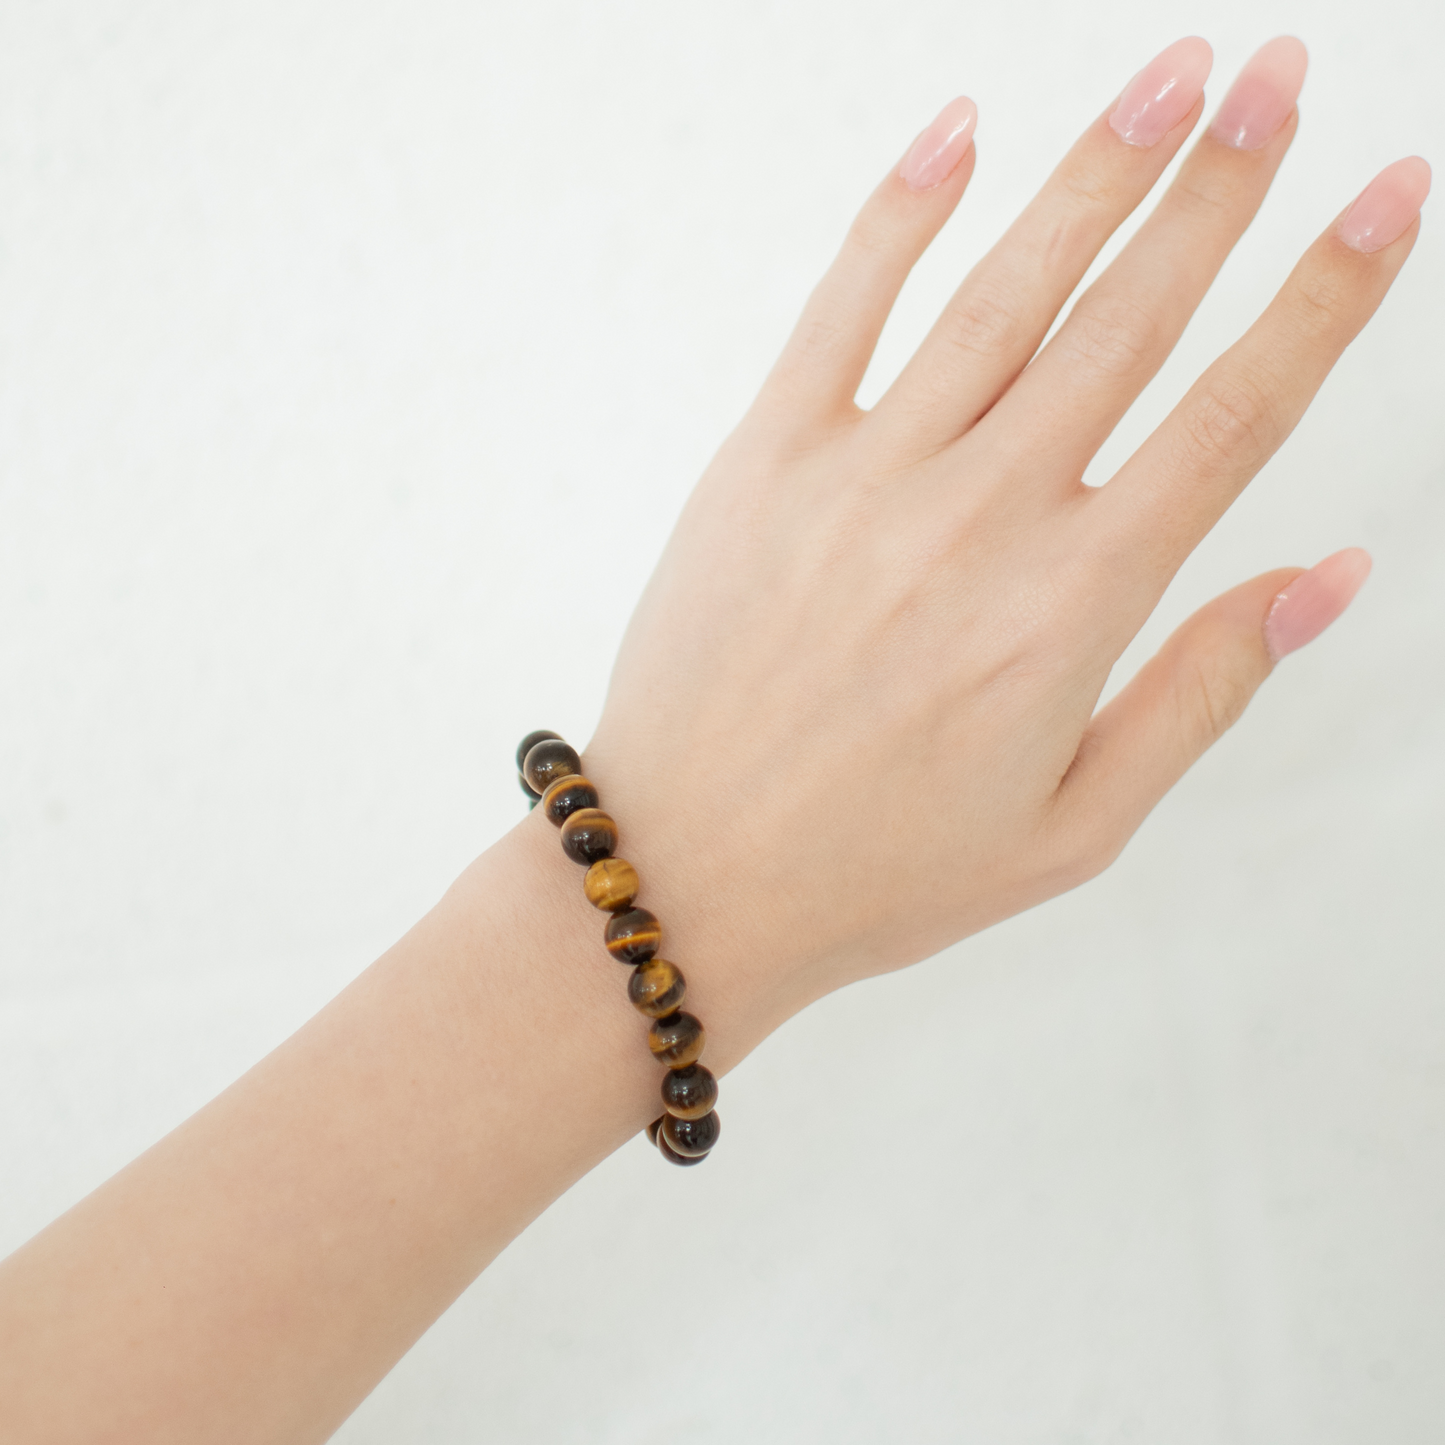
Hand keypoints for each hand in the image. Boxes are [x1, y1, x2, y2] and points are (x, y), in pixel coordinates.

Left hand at [580, 37, 1428, 1030]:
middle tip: (1283, 77)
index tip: (1388, 194)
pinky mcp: (763, 461)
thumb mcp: (1076, 823)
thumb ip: (1204, 691)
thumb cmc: (882, 870)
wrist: (691, 877)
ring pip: (1004, 290)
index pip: (1233, 417)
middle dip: (1222, 185)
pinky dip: (900, 212)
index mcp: (1072, 605)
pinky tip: (959, 129)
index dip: (1324, 295)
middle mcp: (979, 517)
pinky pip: (841, 308)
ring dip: (1096, 173)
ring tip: (1175, 77)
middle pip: (1129, 318)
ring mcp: (863, 475)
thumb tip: (1327, 577)